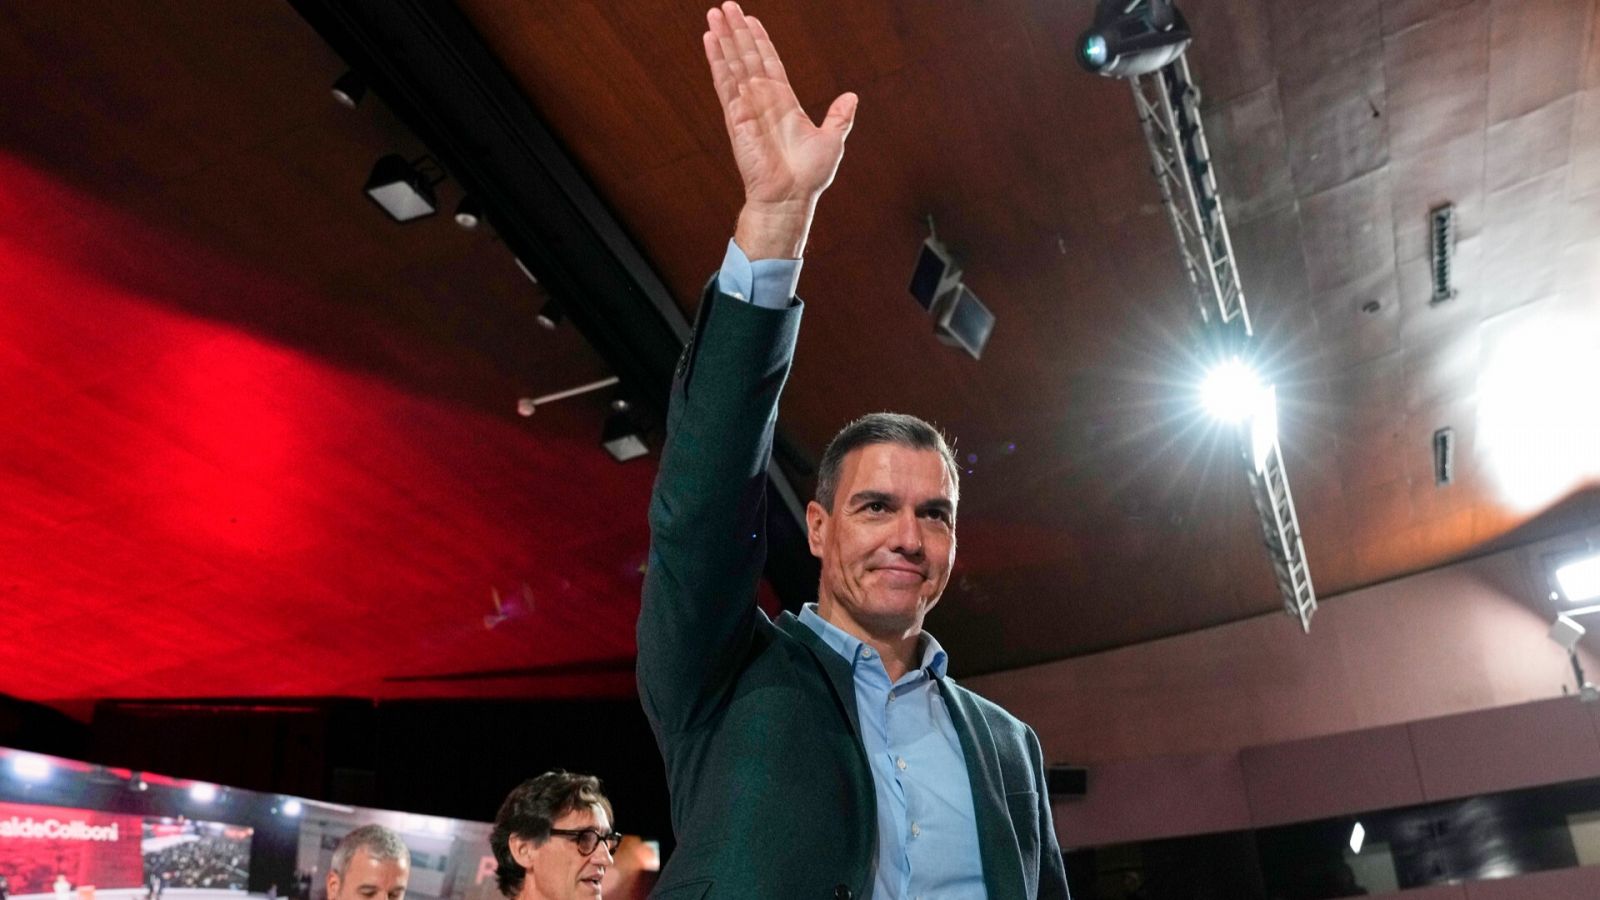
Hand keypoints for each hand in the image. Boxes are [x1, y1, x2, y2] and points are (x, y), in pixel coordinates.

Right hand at [703, 2, 855, 257]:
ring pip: (733, 64)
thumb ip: (839, 117)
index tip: (751, 20)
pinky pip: (724, 82)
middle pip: (748, 56)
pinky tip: (709, 40)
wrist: (789, 197)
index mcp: (784, 103)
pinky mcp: (735, 116)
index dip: (760, 41)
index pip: (769, 63)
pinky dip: (717, 60)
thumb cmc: (808, 176)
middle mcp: (762, 100)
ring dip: (724, 38)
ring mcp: (746, 106)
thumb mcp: (832, 140)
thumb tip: (851, 96)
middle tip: (727, 6)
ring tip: (714, 14)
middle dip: (738, 31)